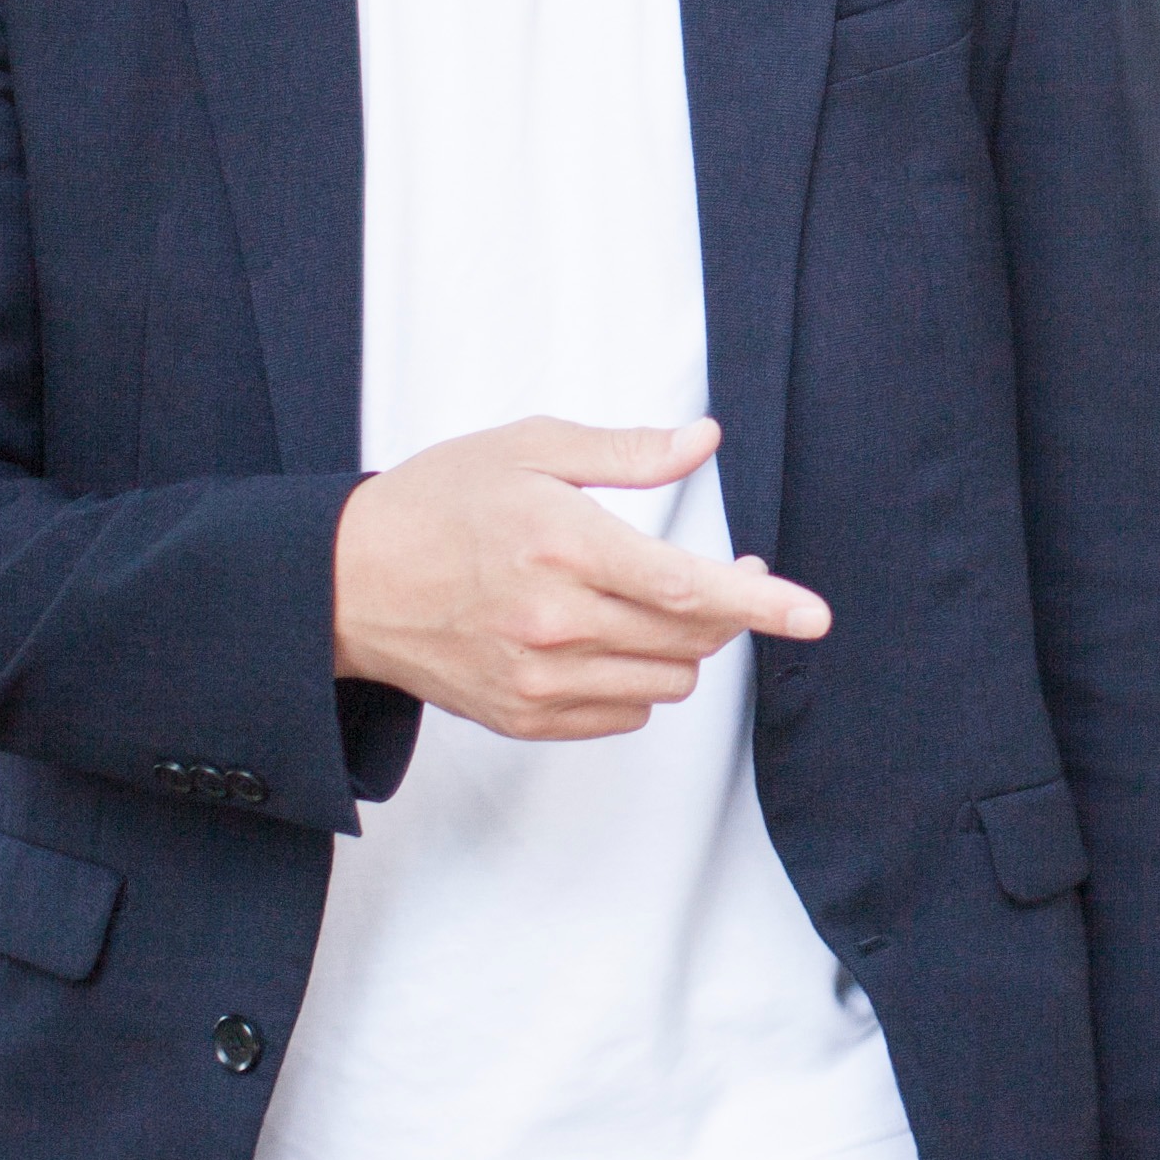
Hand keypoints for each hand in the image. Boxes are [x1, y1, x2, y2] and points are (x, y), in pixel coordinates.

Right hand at [330, 416, 830, 741]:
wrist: (345, 583)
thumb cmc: (434, 505)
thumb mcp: (528, 449)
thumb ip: (625, 451)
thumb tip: (702, 442)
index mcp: (564, 546)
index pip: (689, 590)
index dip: (762, 604)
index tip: (814, 616)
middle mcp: (556, 623)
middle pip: (690, 642)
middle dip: (727, 611)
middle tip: (721, 573)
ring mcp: (539, 679)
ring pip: (666, 684)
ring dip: (682, 648)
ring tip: (648, 604)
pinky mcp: (524, 717)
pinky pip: (624, 716)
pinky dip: (636, 683)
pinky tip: (606, 641)